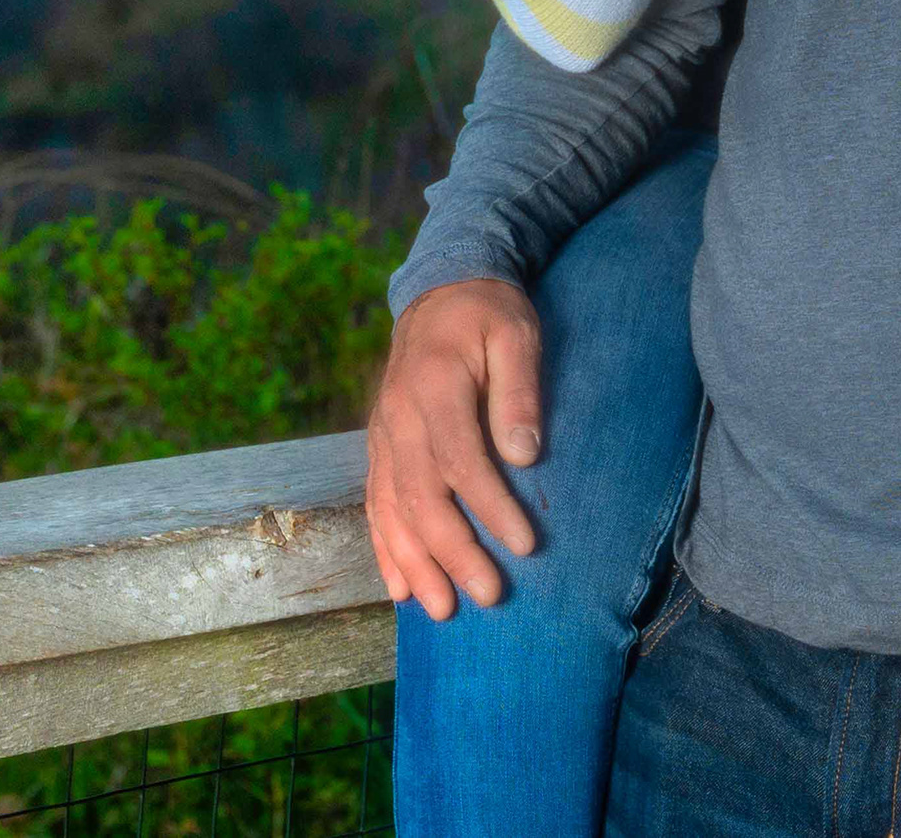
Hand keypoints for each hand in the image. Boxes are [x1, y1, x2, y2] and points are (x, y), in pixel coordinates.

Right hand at [365, 280, 543, 620]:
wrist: (440, 290)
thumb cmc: (488, 314)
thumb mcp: (516, 333)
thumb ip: (519, 391)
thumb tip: (525, 456)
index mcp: (434, 386)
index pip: (461, 460)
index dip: (491, 508)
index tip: (525, 545)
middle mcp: (398, 417)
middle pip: (421, 496)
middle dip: (453, 552)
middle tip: (490, 595)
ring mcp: (382, 434)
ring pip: (391, 509)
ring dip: (415, 563)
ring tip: (442, 610)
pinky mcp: (379, 446)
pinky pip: (375, 503)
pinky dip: (385, 549)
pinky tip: (400, 588)